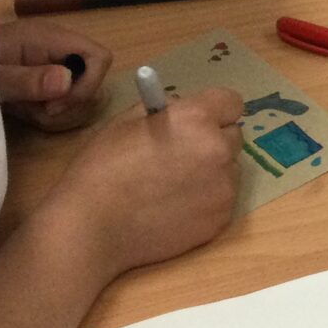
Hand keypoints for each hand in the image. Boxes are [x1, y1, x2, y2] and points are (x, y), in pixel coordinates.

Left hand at [0, 19, 111, 131]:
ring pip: (79, 90)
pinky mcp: (46, 72)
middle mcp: (58, 45)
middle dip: (71, 101)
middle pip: (92, 77)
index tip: (57, 104)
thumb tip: (67, 80)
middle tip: (40, 111)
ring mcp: (53, 58)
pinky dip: (49, 107)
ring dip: (58, 108)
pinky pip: (64, 94)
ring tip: (28, 109)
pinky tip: (26, 108)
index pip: (99, 56)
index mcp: (50, 37)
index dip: (88, 84)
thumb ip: (29, 79)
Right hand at [46, 86, 243, 285]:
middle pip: (233, 136)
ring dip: (212, 172)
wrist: (94, 225)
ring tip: (174, 186)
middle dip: (213, 140)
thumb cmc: (103, 167)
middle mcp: (219, 150)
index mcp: (196, 119)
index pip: (231, 102)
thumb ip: (164, 111)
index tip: (197, 121)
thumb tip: (181, 111)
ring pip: (229, 170)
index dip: (213, 110)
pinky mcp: (220, 219)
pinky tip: (174, 208)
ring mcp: (223, 188)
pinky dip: (206, 201)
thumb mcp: (127, 121)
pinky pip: (221, 199)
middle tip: (183, 154)